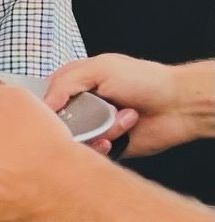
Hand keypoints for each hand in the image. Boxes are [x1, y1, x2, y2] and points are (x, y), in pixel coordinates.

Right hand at [45, 54, 211, 157]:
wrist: (178, 105)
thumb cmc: (144, 80)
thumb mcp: (99, 69)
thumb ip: (65, 83)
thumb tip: (44, 104)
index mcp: (79, 83)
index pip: (47, 95)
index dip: (45, 104)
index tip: (48, 110)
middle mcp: (85, 105)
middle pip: (58, 120)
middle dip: (69, 121)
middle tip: (81, 117)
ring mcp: (96, 126)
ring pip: (75, 138)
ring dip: (94, 131)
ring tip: (116, 120)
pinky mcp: (108, 145)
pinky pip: (93, 152)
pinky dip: (102, 145)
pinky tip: (116, 135)